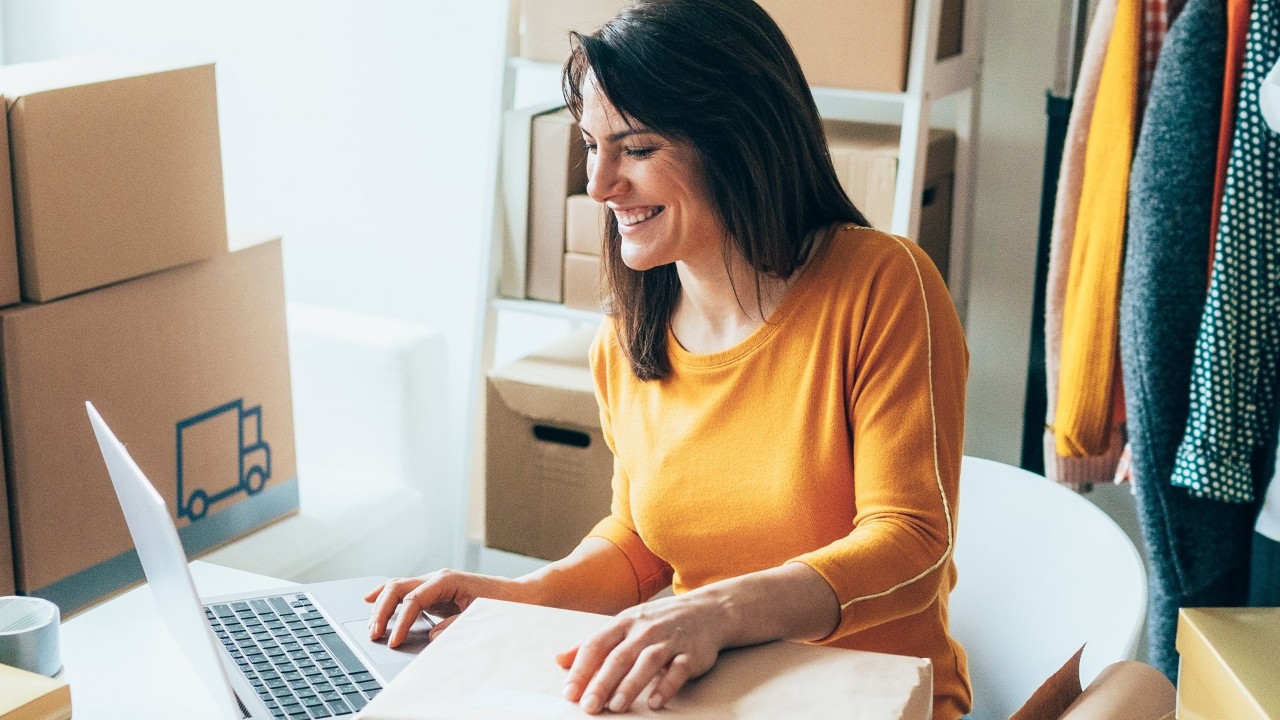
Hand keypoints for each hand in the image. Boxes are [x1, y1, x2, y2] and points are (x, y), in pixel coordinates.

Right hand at [364, 569, 530, 647]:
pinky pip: (405, 592)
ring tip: (370, 625)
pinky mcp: (436, 592)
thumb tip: (431, 637)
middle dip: (381, 610)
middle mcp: (438, 578)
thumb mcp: (479, 617)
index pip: (413, 599)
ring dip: (381, 604)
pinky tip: (372, 601)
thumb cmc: (503, 604)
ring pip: (398, 587)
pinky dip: (388, 597)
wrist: (521, 596)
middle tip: (373, 633)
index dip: (400, 622)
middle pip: (398, 588)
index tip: (393, 641)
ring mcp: (435, 583)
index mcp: (446, 580)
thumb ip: (454, 626)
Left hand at [555, 591, 729, 713]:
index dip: (581, 668)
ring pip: (647, 662)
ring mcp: (669, 640)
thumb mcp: (624, 625)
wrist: (708, 611)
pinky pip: (678, 670)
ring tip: (616, 706)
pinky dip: (666, 686)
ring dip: (631, 685)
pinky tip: (654, 702)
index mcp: (624, 622)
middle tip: (589, 706)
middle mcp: (645, 629)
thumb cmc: (658, 622)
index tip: (569, 692)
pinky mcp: (691, 654)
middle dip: (602, 682)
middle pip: (620, 656)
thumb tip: (558, 659)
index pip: (597, 644)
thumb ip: (593, 644)